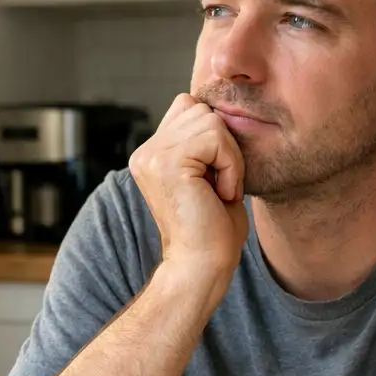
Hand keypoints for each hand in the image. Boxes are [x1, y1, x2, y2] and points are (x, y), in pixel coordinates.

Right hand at [129, 94, 247, 289]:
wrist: (202, 268)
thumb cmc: (214, 232)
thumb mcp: (210, 176)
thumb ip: (207, 143)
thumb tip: (225, 109)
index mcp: (151, 155)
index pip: (189, 107)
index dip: (215, 137)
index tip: (216, 179)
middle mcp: (145, 153)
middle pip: (200, 108)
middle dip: (224, 145)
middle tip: (220, 186)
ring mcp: (151, 156)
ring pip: (211, 120)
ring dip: (229, 157)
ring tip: (219, 191)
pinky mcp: (166, 163)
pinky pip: (216, 137)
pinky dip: (230, 165)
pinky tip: (220, 194)